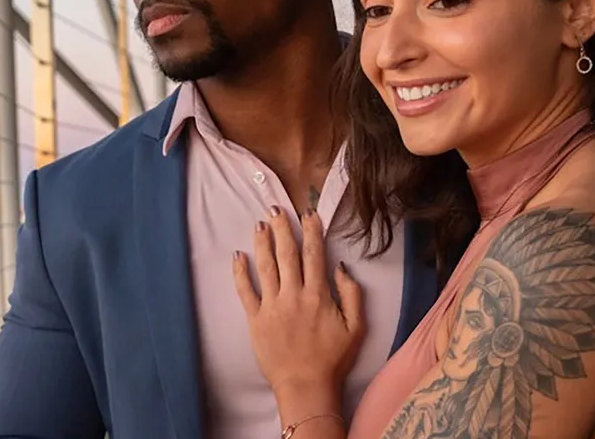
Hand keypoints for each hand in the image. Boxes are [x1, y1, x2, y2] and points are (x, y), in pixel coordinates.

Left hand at [233, 206, 364, 398]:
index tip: (308, 213)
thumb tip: (341, 267)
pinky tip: (237, 255)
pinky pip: (245, 291)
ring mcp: (272, 306)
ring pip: (266, 266)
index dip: (311, 231)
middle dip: (282, 228)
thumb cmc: (333, 359)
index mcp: (318, 295)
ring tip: (259, 224)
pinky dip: (239, 272)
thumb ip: (353, 294)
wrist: (305, 387)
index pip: (314, 254)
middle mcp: (294, 295)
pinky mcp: (255, 319)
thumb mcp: (357, 327)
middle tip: (276, 208)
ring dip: (262, 243)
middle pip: (287, 253)